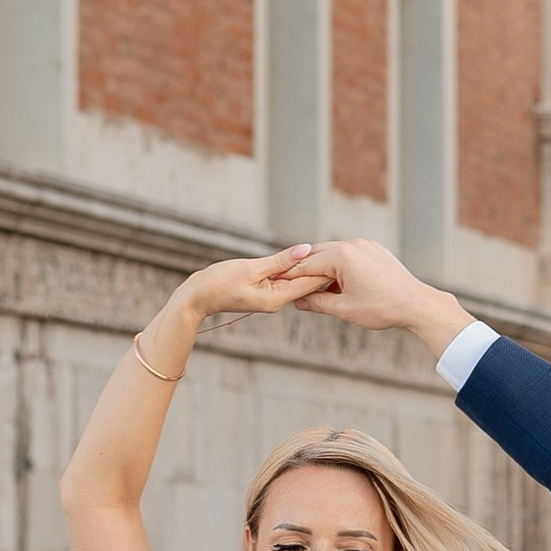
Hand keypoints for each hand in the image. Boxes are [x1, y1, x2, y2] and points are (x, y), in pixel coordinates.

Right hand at [149, 248, 334, 360]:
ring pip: (300, 282)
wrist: (196, 299)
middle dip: (327, 270)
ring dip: (314, 271)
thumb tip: (305, 249)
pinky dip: (298, 273)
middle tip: (354, 258)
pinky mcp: (265, 293)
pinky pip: (288, 283)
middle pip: (308, 282)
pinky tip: (310, 263)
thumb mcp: (250, 269)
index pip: (309, 281)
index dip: (329, 269)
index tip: (351, 260)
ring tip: (340, 259)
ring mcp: (272, 298)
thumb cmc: (218, 284)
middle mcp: (278, 301)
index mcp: (277, 297)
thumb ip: (279, 260)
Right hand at [293, 240, 467, 360]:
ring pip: (333, 253)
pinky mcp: (376, 250)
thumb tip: (297, 302)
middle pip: (317, 254)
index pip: (306, 264)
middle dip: (303, 269)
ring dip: (321, 268)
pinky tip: (335, 283)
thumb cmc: (382, 308)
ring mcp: (366, 245)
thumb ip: (317, 303)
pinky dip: (338, 266)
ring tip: (310, 286)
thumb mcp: (344, 309)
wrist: (417, 304)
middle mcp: (353, 244)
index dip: (289, 276)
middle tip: (287, 281)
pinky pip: (349, 254)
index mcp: (342, 256)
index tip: (276, 283)